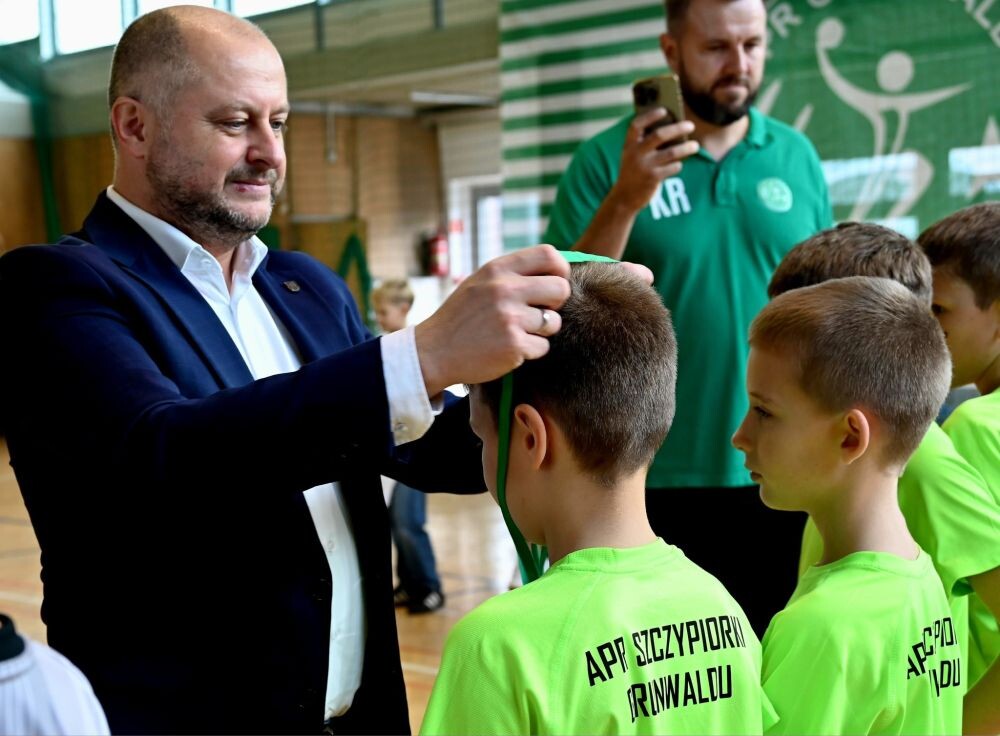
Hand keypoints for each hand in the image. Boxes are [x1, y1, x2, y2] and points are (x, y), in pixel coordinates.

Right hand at [414, 245, 571, 394]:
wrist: (434, 352)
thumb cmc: (461, 317)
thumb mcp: (480, 283)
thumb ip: (512, 274)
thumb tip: (556, 269)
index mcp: (497, 269)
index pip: (549, 255)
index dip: (560, 271)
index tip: (552, 285)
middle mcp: (504, 289)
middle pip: (561, 288)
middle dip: (556, 303)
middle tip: (539, 312)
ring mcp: (510, 318)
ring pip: (554, 322)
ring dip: (541, 331)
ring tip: (517, 332)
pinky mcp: (514, 345)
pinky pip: (543, 346)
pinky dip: (530, 351)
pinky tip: (508, 348)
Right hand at [609, 109, 698, 212]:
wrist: (624, 197)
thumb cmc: (634, 172)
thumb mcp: (633, 156)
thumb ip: (646, 144)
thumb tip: (673, 131)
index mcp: (629, 145)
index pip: (636, 125)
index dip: (650, 116)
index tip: (664, 110)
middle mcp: (635, 154)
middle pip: (659, 135)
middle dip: (677, 128)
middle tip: (690, 126)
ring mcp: (644, 166)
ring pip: (671, 152)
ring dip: (686, 148)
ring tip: (695, 146)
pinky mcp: (653, 178)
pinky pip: (672, 167)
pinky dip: (678, 165)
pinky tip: (679, 164)